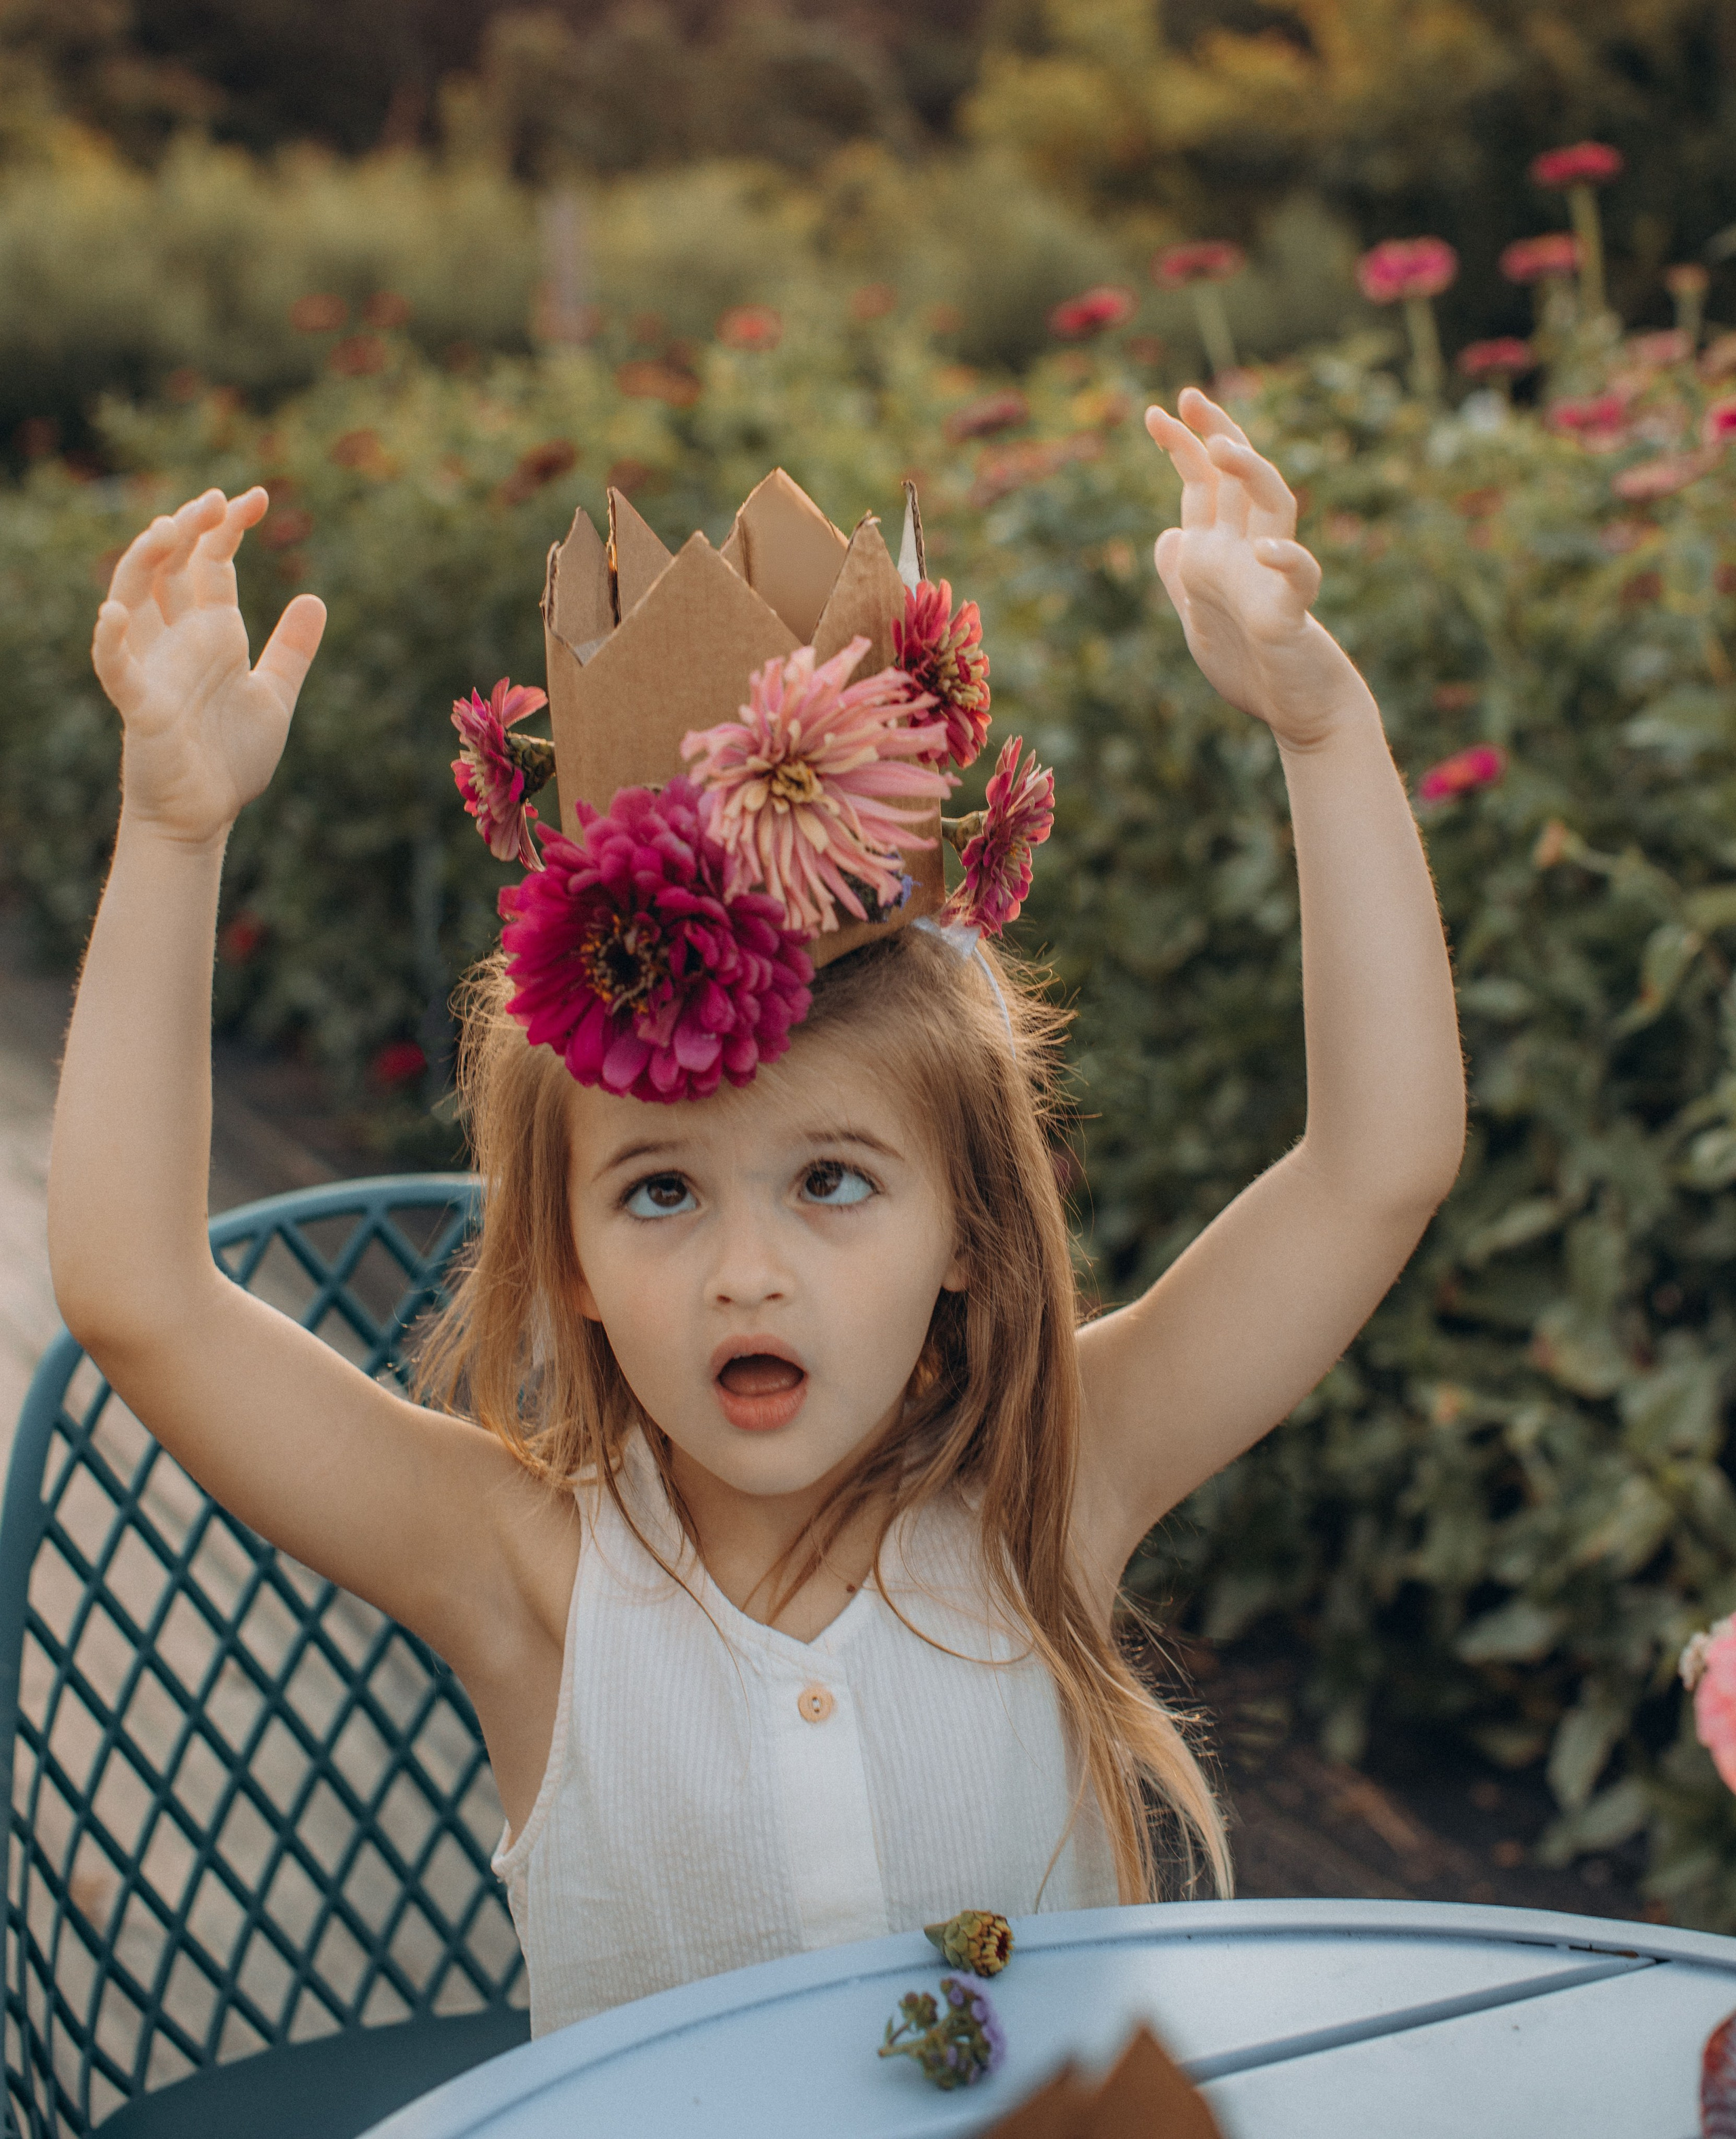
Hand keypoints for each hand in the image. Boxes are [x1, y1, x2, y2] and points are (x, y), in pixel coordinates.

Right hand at [92, 488, 325, 846]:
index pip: (211, 564)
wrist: (205, 815)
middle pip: (169, 566)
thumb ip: (292, 651)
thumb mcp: (274, 696)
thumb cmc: (230, 757)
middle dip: (189, 528)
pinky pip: (115, 666)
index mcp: (211, 633)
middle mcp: (177, 640)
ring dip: (146, 562)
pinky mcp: (140, 704)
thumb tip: (315, 598)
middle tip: (216, 500)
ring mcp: (154, 667)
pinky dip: (110, 639)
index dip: (227, 527)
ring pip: (132, 598)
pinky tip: (113, 612)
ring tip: (170, 529)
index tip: (256, 496)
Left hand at [1146, 390, 1366, 749]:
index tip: (1155, 412)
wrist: (1296, 711)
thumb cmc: (1251, 664)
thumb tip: (1167, 534)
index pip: (1204, 485)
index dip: (1183, 447)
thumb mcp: (1198, 618)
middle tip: (1189, 396)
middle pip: (1237, 479)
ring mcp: (1272, 577)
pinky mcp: (1291, 612)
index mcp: (1220, 552)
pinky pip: (1298, 576)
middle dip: (1216, 434)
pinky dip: (1287, 560)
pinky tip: (1267, 551)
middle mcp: (1248, 552)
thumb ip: (1183, 576)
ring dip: (1252, 475)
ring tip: (1222, 449)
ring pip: (1274, 507)